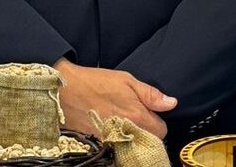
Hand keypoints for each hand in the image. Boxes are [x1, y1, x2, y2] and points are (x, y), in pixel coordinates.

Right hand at [54, 59, 176, 138]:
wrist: (64, 90)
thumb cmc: (94, 82)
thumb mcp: (126, 80)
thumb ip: (150, 94)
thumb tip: (171, 103)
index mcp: (138, 116)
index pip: (162, 131)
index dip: (156, 121)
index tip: (147, 114)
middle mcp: (127, 133)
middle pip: (149, 143)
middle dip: (146, 133)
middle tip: (133, 119)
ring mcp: (113, 143)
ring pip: (133, 149)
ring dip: (131, 141)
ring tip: (121, 127)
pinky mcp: (99, 147)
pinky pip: (115, 154)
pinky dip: (116, 146)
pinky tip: (110, 134)